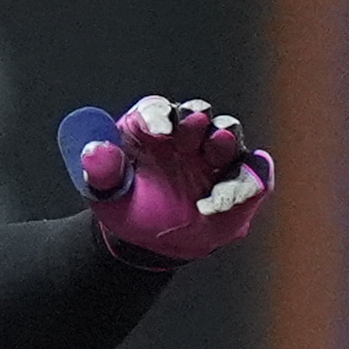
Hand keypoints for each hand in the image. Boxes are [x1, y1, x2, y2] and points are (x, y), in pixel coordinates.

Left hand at [58, 96, 272, 265]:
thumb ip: (99, 170)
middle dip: (197, 120)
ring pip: (229, 138)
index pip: (156, 110)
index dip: (160, 116)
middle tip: (195, 130)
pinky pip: (252, 175)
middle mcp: (187, 134)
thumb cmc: (124, 204)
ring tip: (218, 153)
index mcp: (152, 127)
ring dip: (226, 143)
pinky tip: (231, 197)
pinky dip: (249, 182)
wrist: (146, 238)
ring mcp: (215, 156)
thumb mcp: (103, 190)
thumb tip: (96, 151)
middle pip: (197, 114)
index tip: (160, 131)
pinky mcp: (237, 180)